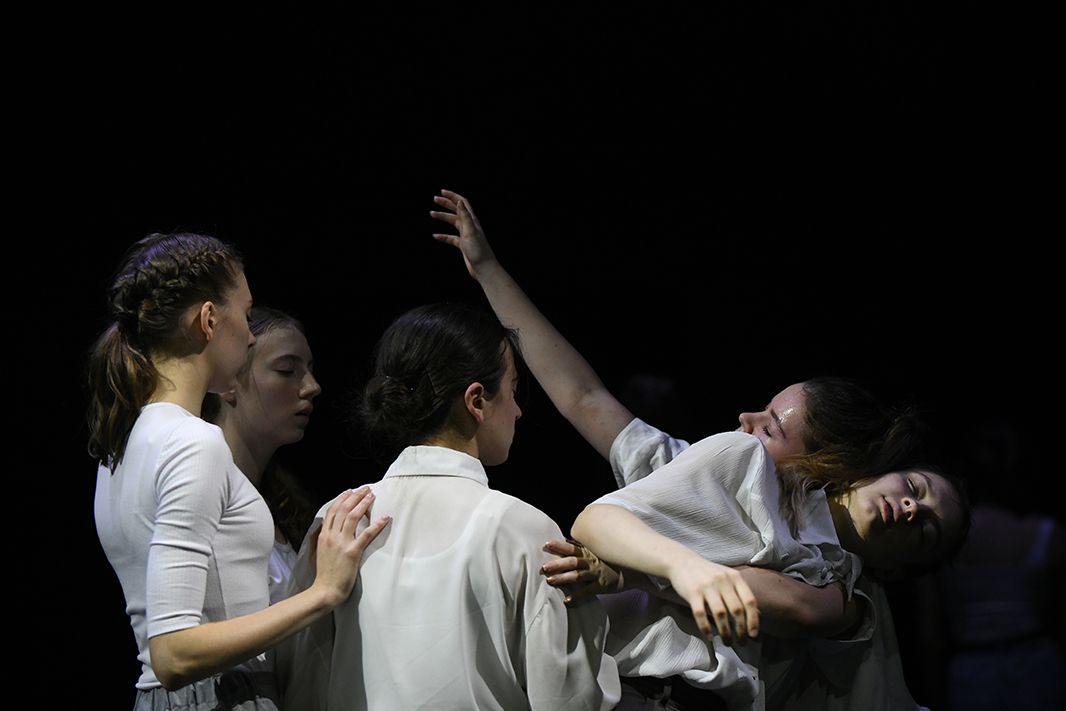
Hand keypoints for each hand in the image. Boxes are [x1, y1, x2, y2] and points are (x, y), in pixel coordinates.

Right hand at [310, 487, 390, 605]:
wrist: (325, 590)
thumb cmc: (325, 573)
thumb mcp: (320, 551)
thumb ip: (326, 538)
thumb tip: (331, 527)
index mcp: (323, 535)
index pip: (332, 510)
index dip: (342, 498)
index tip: (350, 490)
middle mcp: (331, 536)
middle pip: (343, 509)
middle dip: (355, 496)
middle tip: (366, 489)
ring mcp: (342, 543)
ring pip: (353, 517)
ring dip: (364, 504)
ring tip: (372, 495)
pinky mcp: (352, 552)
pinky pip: (366, 534)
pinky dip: (376, 525)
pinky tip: (385, 518)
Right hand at [430, 189, 497, 278]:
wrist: (484, 268)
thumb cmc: (479, 250)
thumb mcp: (471, 231)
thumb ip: (465, 216)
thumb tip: (459, 201)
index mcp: (472, 221)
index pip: (462, 203)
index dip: (453, 196)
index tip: (442, 192)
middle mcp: (470, 226)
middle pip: (456, 210)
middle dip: (446, 203)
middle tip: (435, 199)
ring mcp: (466, 235)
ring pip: (453, 223)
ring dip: (443, 217)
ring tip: (432, 213)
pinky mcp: (463, 245)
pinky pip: (451, 238)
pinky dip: (443, 236)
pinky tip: (435, 236)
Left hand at [541, 538, 622, 605]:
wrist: (631, 571)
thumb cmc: (611, 560)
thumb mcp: (598, 551)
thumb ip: (582, 547)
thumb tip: (567, 539)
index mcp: (589, 552)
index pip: (572, 547)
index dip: (559, 546)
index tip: (547, 544)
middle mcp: (591, 562)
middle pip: (572, 561)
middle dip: (557, 564)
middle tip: (544, 567)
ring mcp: (596, 574)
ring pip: (577, 576)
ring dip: (563, 578)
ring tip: (550, 581)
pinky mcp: (601, 586)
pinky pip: (587, 592)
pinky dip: (577, 596)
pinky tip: (567, 600)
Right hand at [668, 555, 759, 642]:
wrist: (682, 561)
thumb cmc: (708, 573)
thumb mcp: (727, 578)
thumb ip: (741, 593)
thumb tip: (757, 615)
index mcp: (735, 577)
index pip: (749, 600)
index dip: (753, 619)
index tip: (753, 634)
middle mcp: (722, 580)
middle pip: (736, 609)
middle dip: (740, 630)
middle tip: (741, 642)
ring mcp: (707, 586)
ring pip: (720, 613)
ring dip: (725, 632)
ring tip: (727, 642)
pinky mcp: (692, 592)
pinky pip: (701, 614)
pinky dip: (706, 627)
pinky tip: (709, 636)